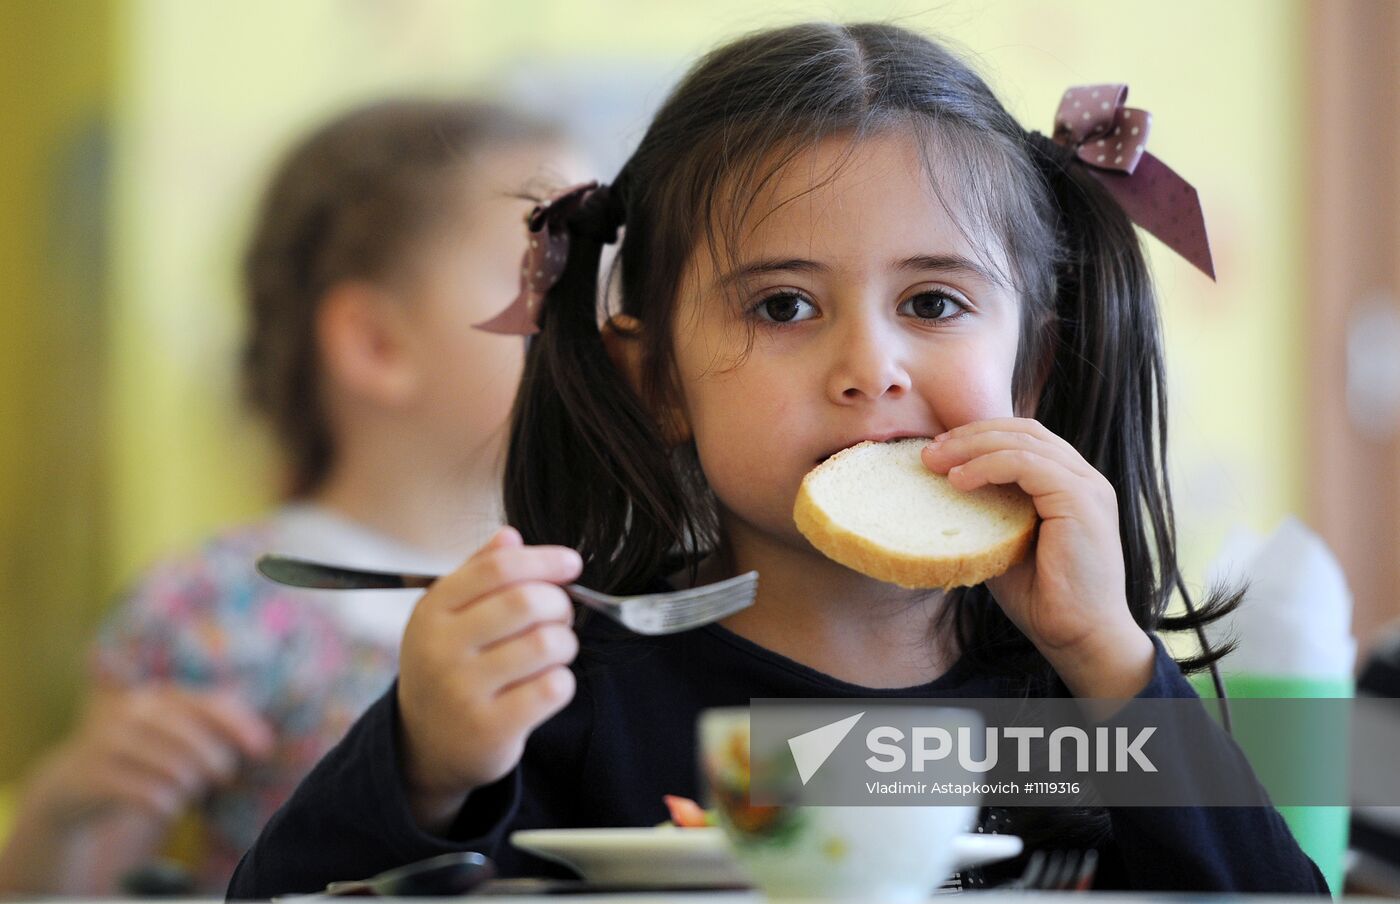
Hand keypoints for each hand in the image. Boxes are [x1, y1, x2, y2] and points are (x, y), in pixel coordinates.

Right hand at [21, 685, 272, 828]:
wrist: (73, 782)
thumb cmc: (141, 757)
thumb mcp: (172, 735)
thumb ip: (212, 728)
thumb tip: (263, 740)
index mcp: (157, 695)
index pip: (208, 704)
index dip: (240, 725)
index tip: (265, 749)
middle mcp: (131, 710)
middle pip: (191, 735)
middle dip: (216, 758)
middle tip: (225, 775)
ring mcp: (108, 741)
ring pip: (170, 766)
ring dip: (190, 784)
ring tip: (190, 791)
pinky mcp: (92, 774)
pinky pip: (144, 792)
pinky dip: (166, 803)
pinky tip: (170, 808)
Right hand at [397, 526, 582, 830]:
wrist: (426, 746)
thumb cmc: (449, 668)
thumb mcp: (448, 617)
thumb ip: (478, 573)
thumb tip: (511, 537)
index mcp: (432, 611)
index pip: (497, 568)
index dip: (543, 560)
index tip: (572, 563)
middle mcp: (442, 649)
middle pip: (527, 602)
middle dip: (560, 604)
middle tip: (560, 616)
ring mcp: (463, 691)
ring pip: (547, 644)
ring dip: (564, 644)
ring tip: (552, 652)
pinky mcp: (490, 729)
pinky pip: (553, 688)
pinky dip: (562, 682)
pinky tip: (545, 685)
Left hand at [921, 418, 1153, 696]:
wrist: (1078, 637)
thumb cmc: (1043, 598)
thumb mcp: (1006, 544)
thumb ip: (989, 513)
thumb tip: (943, 491)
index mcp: (1071, 485)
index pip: (1025, 438)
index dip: (980, 436)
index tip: (940, 451)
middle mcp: (1084, 479)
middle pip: (1024, 431)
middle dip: (971, 435)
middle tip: (930, 451)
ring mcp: (1087, 487)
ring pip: (1023, 442)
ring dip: (972, 447)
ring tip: (936, 463)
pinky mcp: (1081, 501)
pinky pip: (1026, 465)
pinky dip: (987, 466)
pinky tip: (959, 481)